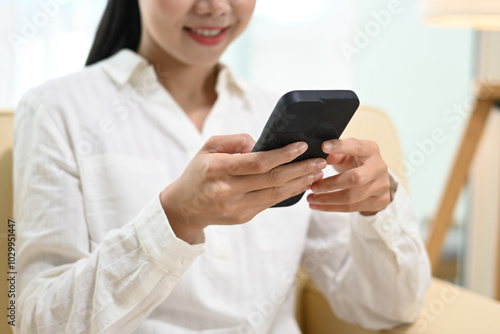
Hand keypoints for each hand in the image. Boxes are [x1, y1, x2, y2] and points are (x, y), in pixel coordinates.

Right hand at [160, 134, 326, 243]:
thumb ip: (234, 140)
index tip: (301, 146)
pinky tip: (301, 183)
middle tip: (320, 160)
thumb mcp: (208, 148)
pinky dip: (289, 193)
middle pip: (272, 179)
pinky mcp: (243, 217)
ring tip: (317, 172)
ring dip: (300, 182)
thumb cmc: (198, 172)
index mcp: (217, 169)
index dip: (282, 155)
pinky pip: (271, 203)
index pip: (257, 162)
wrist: (184, 208)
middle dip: (300, 169)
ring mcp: (236, 207)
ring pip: (276, 194)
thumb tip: (260, 143)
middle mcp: (227, 190)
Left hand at [307, 138, 395, 215]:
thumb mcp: (347, 155)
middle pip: (356, 178)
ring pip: (352, 197)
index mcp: (371, 150)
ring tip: (310, 198)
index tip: (323, 147)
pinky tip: (317, 205)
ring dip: (327, 199)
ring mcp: (381, 186)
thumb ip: (334, 154)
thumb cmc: (356, 162)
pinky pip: (352, 208)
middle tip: (312, 186)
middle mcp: (379, 167)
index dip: (340, 146)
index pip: (356, 146)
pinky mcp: (379, 201)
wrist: (376, 179)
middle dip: (330, 184)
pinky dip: (331, 207)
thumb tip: (318, 157)